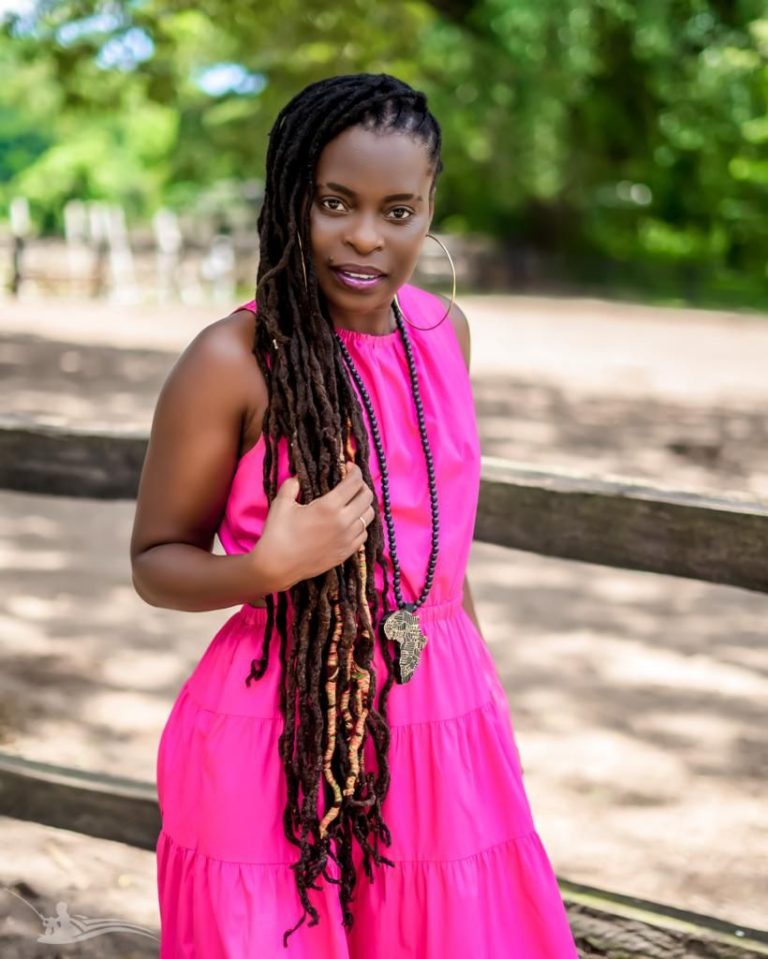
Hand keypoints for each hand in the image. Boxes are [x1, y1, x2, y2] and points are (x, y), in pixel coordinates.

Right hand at [253, 460, 375, 591]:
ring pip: (369, 516)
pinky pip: (363, 534)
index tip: (349, 466)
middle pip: (367, 497)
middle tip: (351, 483)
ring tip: (352, 502)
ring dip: (363, 505)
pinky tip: (349, 522)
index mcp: (329, 506)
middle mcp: (344, 522)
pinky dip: (360, 525)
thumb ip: (292, 484)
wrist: (277, 566)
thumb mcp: (281, 503)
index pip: (355, 482)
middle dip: (361, 485)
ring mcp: (348, 539)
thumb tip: (299, 477)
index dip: (355, 470)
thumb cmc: (277, 533)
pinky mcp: (346, 552)